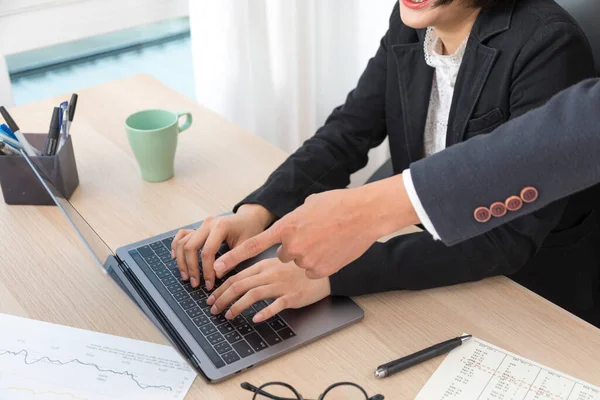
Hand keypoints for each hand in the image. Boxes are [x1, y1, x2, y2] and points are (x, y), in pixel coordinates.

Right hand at [171, 204, 275, 289]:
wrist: (249, 218)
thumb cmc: (250, 231)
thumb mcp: (247, 245)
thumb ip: (233, 259)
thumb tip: (217, 274)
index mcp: (221, 226)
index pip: (207, 252)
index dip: (207, 270)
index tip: (209, 284)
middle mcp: (208, 224)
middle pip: (191, 247)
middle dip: (191, 268)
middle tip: (195, 284)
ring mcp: (202, 225)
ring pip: (183, 242)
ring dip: (182, 261)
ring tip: (186, 277)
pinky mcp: (199, 228)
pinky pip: (182, 235)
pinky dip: (176, 246)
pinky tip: (176, 258)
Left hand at [206, 258, 330, 322]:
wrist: (322, 274)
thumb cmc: (297, 271)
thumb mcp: (276, 265)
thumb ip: (258, 271)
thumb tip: (237, 282)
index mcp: (264, 265)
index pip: (236, 276)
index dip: (220, 288)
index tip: (211, 298)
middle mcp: (270, 274)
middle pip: (240, 285)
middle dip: (222, 298)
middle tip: (213, 309)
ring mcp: (281, 285)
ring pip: (253, 294)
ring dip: (236, 305)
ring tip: (227, 315)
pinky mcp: (292, 297)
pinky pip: (276, 305)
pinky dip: (264, 312)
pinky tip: (255, 319)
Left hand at [213, 174, 419, 279]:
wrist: (365, 214)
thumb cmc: (339, 204)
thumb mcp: (309, 204)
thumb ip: (293, 219)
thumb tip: (288, 228)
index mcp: (285, 226)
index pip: (253, 245)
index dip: (233, 257)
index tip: (218, 267)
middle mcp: (292, 245)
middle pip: (283, 255)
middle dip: (294, 248)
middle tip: (313, 235)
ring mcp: (306, 260)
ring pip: (300, 262)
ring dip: (310, 254)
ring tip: (327, 240)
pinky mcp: (320, 270)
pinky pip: (313, 270)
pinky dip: (322, 262)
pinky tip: (333, 250)